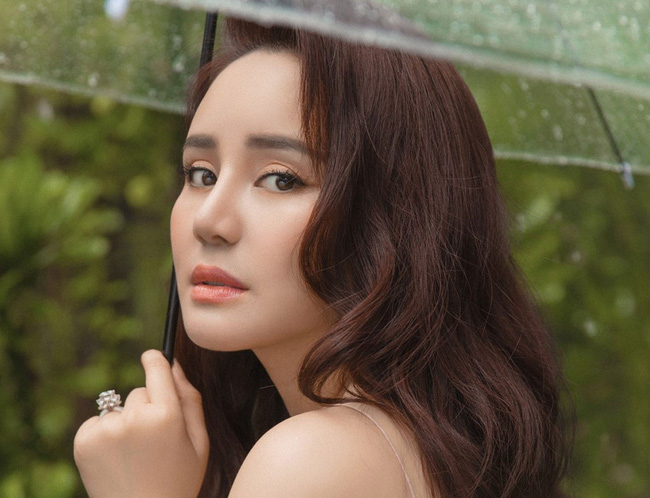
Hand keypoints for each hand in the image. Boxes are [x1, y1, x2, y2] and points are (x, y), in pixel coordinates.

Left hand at [74, 350, 208, 497]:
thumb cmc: (178, 479)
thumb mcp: (199, 441)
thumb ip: (190, 398)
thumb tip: (174, 364)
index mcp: (166, 416)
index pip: (157, 368)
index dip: (155, 359)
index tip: (152, 356)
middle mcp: (134, 418)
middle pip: (139, 392)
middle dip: (146, 406)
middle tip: (153, 439)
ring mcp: (106, 430)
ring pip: (118, 407)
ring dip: (125, 422)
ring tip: (133, 454)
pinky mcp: (84, 441)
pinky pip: (97, 421)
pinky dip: (104, 434)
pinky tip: (115, 457)